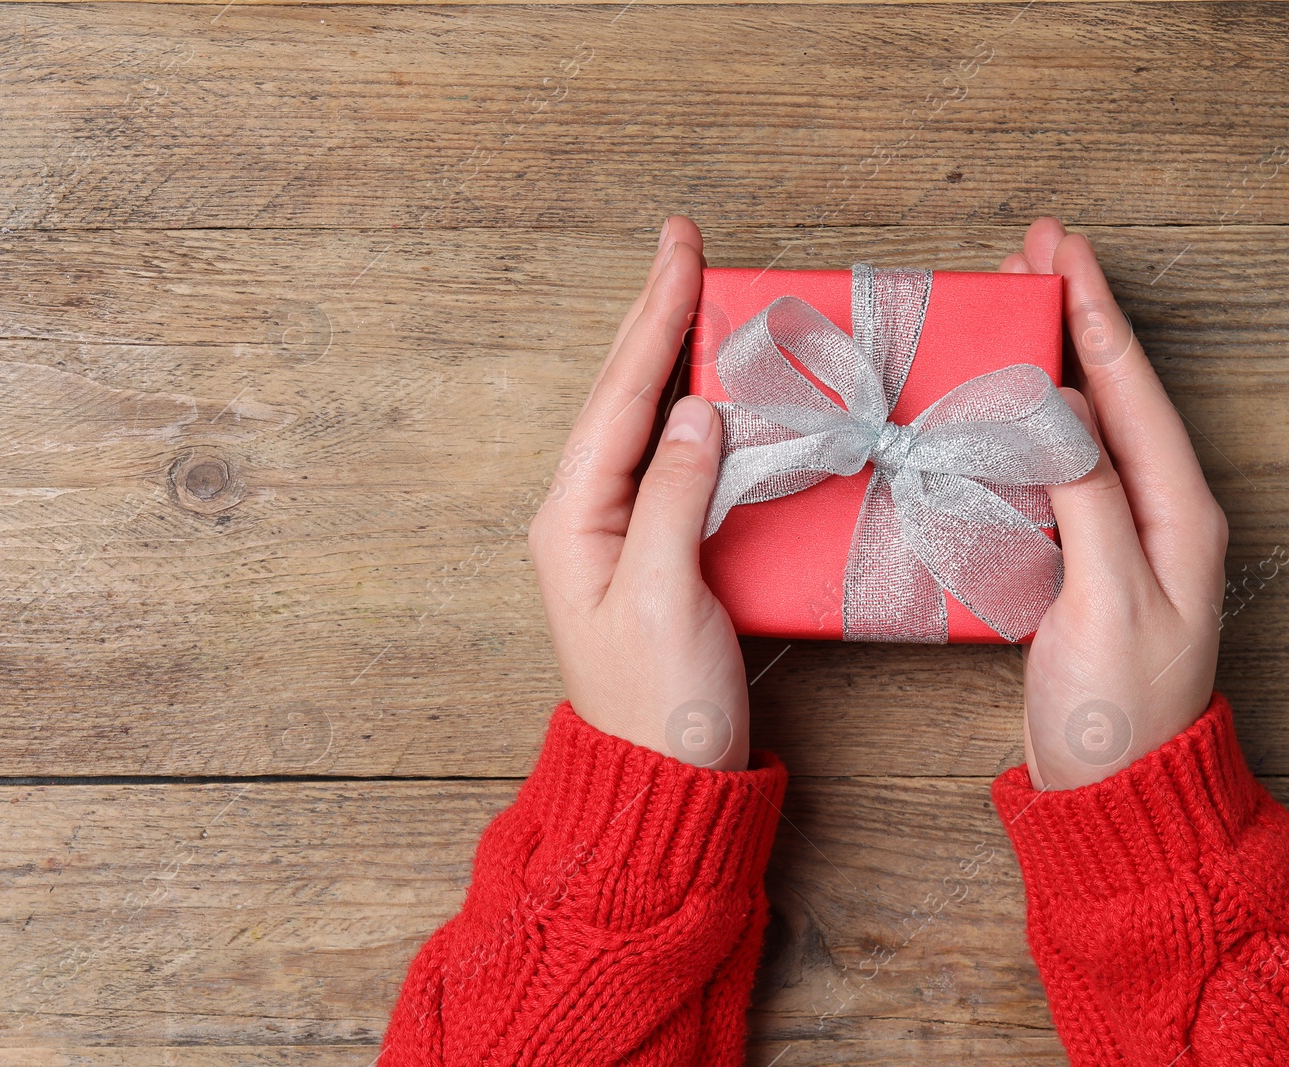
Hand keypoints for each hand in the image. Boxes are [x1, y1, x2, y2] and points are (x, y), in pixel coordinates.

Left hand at [527, 216, 749, 770]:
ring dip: (671, 358)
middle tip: (683, 246)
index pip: (618, 397)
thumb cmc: (657, 702)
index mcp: (572, 519)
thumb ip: (675, 496)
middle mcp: (584, 516)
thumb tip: (695, 411)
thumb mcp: (666, 595)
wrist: (664, 781)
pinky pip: (671, 463)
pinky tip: (716, 391)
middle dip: (654, 319)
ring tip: (697, 296)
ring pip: (643, 423)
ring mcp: (615, 533)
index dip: (653, 318)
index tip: (679, 250)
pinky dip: (695, 414)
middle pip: (621, 396)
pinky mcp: (653, 553)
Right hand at [1002, 219, 1227, 789]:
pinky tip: (996, 406)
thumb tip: (1054, 411)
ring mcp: (1119, 533)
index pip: (1132, 393)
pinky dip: (1024, 422)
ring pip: (1083, 422)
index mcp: (1178, 514)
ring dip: (1049, 359)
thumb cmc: (1119, 706)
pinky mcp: (1081, 557)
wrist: (1112, 785)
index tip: (1062, 252)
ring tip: (1014, 306)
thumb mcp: (1106, 601)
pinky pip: (1055, 467)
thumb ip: (1087, 499)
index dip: (1096, 317)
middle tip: (1035, 252)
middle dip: (1077, 316)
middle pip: (1114, 392)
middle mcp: (1156, 511)